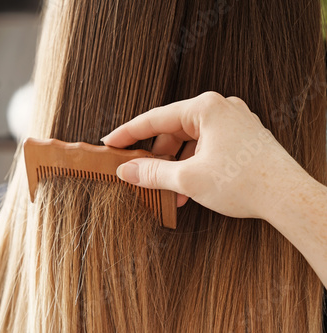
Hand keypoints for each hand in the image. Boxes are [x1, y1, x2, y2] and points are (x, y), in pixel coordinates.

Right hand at [102, 91, 306, 219]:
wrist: (288, 198)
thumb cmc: (246, 182)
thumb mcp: (188, 179)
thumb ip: (152, 173)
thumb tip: (127, 171)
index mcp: (206, 108)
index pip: (155, 119)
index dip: (128, 133)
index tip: (111, 142)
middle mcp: (221, 109)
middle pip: (173, 131)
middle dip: (156, 157)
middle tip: (139, 175)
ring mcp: (234, 122)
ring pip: (190, 141)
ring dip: (175, 166)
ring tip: (169, 192)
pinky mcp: (241, 137)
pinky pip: (206, 147)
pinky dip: (193, 165)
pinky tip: (188, 189)